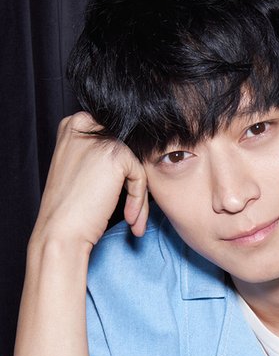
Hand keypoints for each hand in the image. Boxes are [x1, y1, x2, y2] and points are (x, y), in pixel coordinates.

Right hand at [32, 112, 148, 248]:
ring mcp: (99, 137)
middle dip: (133, 186)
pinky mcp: (115, 154)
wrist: (60, 232)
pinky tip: (129, 218)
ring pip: (135, 166)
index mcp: (74, 125)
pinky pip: (140, 177)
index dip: (122, 176)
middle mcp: (84, 124)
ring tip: (133, 220)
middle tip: (133, 214)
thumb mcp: (80, 170)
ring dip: (138, 198)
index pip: (114, 143)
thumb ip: (99, 155)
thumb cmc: (70, 209)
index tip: (121, 199)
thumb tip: (130, 155)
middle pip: (126, 154)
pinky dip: (138, 201)